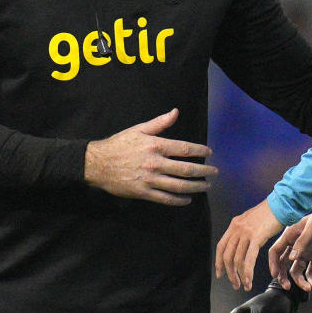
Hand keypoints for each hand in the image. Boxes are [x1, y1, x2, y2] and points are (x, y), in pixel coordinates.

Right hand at [83, 108, 215, 205]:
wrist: (97, 163)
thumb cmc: (119, 144)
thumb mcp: (139, 129)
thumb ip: (159, 123)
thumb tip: (176, 112)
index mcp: (156, 146)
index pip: (184, 149)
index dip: (200, 151)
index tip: (209, 153)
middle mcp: (156, 163)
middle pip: (186, 169)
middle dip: (203, 171)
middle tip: (214, 172)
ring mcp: (150, 180)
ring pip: (178, 186)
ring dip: (195, 187)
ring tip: (206, 186)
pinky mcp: (143, 193)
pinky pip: (165, 199)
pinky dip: (178, 200)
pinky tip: (187, 199)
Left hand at [216, 199, 283, 290]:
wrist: (280, 204)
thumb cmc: (269, 212)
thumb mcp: (250, 220)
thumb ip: (243, 230)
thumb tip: (240, 242)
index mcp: (234, 225)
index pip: (221, 246)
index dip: (219, 262)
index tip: (220, 273)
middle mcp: (237, 229)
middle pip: (227, 256)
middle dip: (229, 273)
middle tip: (235, 284)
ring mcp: (246, 233)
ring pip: (237, 260)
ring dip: (239, 276)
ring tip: (244, 285)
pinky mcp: (256, 237)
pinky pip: (248, 259)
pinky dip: (247, 272)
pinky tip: (249, 280)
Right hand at [269, 204, 311, 291]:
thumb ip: (302, 241)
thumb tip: (291, 258)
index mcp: (290, 236)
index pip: (275, 251)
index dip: (273, 264)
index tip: (275, 275)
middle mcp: (295, 246)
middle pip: (283, 264)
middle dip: (283, 276)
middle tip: (288, 287)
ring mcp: (305, 253)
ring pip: (297, 271)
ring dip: (300, 281)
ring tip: (308, 288)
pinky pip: (311, 272)